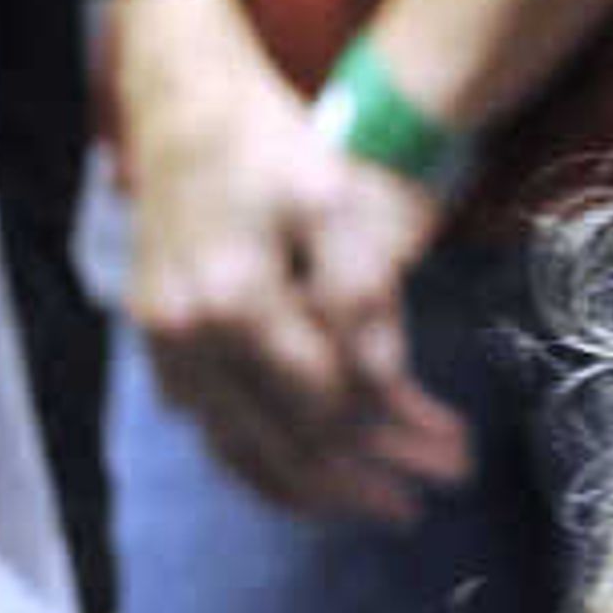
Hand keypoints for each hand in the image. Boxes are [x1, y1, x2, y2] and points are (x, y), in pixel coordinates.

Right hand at [109, 0, 472, 522]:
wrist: (182, 106)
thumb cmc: (268, 145)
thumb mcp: (336, 203)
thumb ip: (362, 298)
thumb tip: (386, 389)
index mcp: (235, 301)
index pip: (328, 402)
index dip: (397, 436)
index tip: (455, 455)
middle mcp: (188, 338)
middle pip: (284, 442)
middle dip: (361, 480)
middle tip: (425, 500)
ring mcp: (163, 346)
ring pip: (238, 450)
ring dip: (310, 486)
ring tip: (372, 506)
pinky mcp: (157, 344)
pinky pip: (210, 427)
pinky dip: (259, 460)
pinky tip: (302, 474)